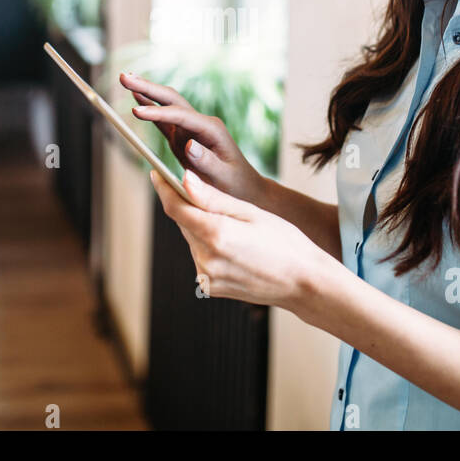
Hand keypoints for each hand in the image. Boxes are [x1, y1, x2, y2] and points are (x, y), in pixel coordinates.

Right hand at [119, 71, 267, 206]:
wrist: (245, 188)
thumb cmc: (236, 184)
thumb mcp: (224, 176)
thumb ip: (207, 162)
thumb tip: (188, 144)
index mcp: (211, 129)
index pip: (181, 115)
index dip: (158, 112)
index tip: (136, 113)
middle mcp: (200, 123)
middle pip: (171, 100)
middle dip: (148, 87)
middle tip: (124, 76)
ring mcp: (191, 129)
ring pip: (166, 105)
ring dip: (146, 91)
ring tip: (125, 79)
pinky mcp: (183, 137)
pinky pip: (163, 120)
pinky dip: (149, 108)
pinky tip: (136, 97)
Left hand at [149, 168, 327, 312]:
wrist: (303, 283)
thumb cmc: (285, 242)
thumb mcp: (251, 212)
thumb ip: (212, 198)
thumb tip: (184, 179)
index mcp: (217, 234)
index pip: (176, 207)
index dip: (163, 188)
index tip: (155, 173)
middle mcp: (206, 258)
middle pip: (185, 223)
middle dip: (191, 208)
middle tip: (209, 197)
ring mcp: (206, 276)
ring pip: (192, 241)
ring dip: (202, 229)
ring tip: (237, 230)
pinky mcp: (210, 287)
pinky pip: (201, 258)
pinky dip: (209, 248)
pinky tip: (235, 248)